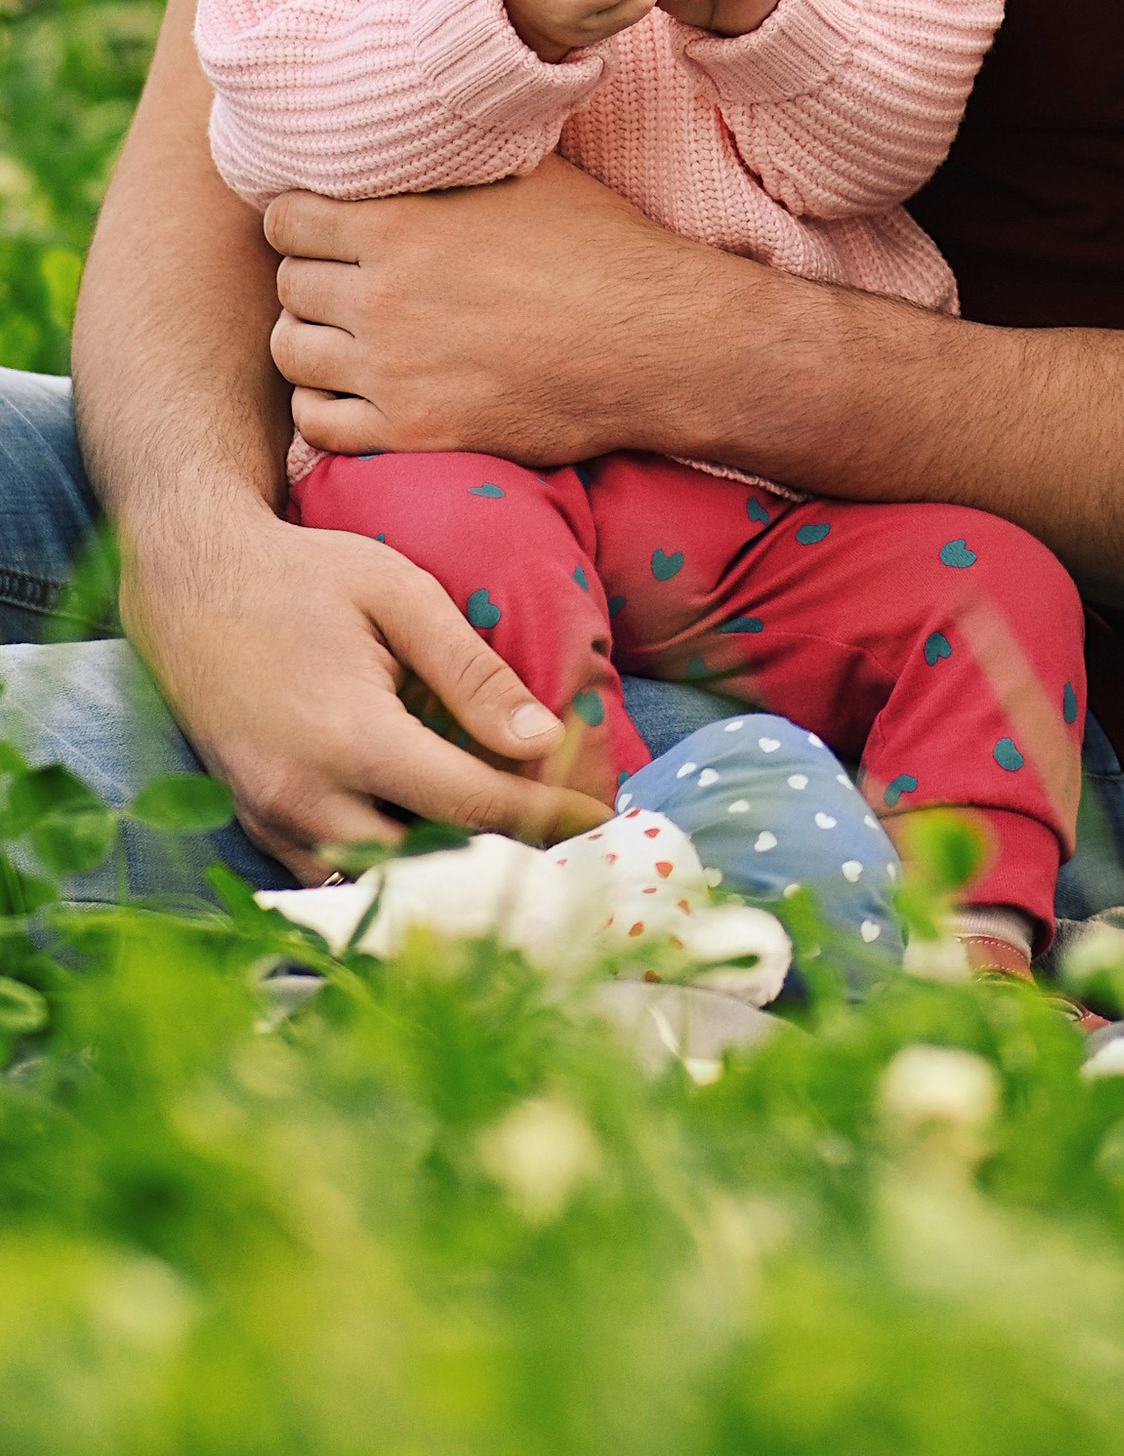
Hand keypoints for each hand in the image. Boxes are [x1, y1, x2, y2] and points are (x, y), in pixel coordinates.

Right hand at [119, 497, 611, 879]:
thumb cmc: (306, 574)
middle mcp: (305, 797)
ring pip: (376, 880)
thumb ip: (472, 671)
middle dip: (502, 853)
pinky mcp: (252, 822)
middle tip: (566, 833)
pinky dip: (385, 864)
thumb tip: (543, 740)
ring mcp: (270, 818)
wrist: (189, 580)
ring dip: (442, 867)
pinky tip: (431, 833)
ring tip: (510, 837)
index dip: (545, 813)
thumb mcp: (400, 595)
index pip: (471, 804)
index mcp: (351, 738)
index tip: (601, 816)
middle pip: (427, 861)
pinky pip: (330, 871)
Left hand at [265, 162, 721, 463]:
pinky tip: (356, 389)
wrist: (657, 341)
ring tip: (344, 335)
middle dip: (310, 278)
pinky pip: (318, 425)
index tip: (321, 228)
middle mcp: (383, 298)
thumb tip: (418, 126)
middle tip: (344, 281)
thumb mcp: (527, 175)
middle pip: (287, 286)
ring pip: (291, 354)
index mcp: (401, 225)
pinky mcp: (414, 432)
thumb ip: (454, 159)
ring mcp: (393, 371)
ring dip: (310, 340)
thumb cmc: (601, 249)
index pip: (286, 221)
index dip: (299, 220)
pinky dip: (324, 406)